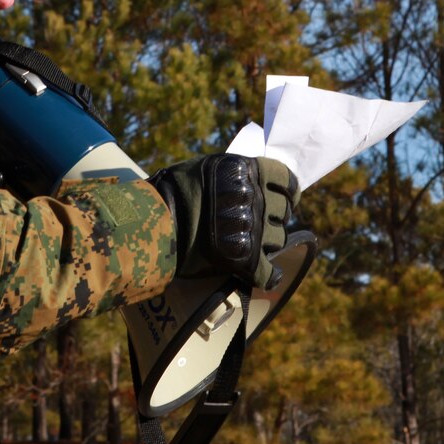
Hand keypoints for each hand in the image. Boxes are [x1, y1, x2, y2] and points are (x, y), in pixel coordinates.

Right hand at [148, 155, 299, 288]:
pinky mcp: (245, 260)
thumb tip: (252, 181)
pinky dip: (270, 276)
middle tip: (258, 222)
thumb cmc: (173, 190)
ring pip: (277, 241)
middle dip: (274, 217)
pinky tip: (270, 275)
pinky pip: (269, 273)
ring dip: (267, 243)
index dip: (288, 191)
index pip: (287, 181)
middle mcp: (256, 200)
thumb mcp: (207, 168)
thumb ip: (235, 175)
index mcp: (249, 172)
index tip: (285, 198)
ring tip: (250, 243)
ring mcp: (253, 231)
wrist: (155, 222)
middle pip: (283, 213)